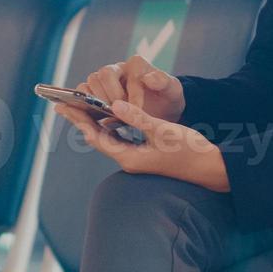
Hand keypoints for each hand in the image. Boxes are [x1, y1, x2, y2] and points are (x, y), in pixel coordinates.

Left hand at [57, 101, 228, 192]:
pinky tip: (106, 115)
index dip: (79, 120)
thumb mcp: (163, 131)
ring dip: (94, 122)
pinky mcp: (143, 154)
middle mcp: (129, 160)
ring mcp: (136, 158)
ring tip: (79, 106)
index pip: (96, 137)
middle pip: (98, 137)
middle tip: (63, 104)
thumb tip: (114, 105)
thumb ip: (138, 118)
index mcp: (130, 157)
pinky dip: (110, 125)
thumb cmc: (189, 150)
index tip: (63, 107)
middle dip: (81, 120)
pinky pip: (119, 138)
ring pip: (108, 138)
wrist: (209, 168)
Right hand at [79, 55, 184, 122]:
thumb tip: (149, 78)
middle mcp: (117, 70)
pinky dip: (82, 108)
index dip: (132, 91)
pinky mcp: (94, 97)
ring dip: (95, 102)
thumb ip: (163, 82)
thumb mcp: (172, 90)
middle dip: (110, 96)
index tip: (138, 109)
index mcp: (136, 65)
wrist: (160, 112)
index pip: (128, 71)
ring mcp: (103, 83)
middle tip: (120, 113)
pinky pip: (81, 98)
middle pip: (103, 75)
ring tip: (107, 117)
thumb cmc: (166, 98)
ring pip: (89, 84)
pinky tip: (93, 121)